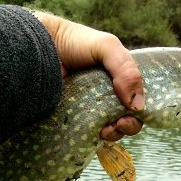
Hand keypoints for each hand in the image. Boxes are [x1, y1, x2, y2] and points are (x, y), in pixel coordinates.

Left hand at [33, 11, 143, 140]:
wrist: (40, 46)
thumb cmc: (75, 43)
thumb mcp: (107, 47)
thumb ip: (127, 70)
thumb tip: (138, 106)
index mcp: (121, 80)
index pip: (138, 102)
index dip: (139, 112)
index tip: (131, 114)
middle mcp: (108, 96)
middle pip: (127, 119)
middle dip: (128, 126)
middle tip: (119, 124)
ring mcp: (91, 108)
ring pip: (110, 129)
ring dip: (114, 134)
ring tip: (105, 130)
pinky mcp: (75, 118)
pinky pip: (88, 133)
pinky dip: (95, 137)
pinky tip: (94, 134)